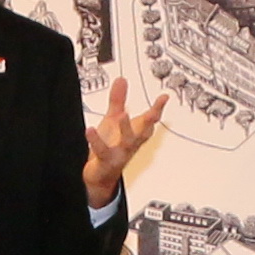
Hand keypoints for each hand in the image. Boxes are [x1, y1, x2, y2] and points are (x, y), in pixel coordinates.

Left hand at [82, 76, 168, 204]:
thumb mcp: (113, 119)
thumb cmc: (109, 146)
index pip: (149, 119)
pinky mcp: (106, 161)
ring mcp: (120, 153)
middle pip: (144, 132)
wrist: (100, 174)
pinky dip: (96, 141)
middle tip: (154, 111)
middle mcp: (130, 143)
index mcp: (135, 132)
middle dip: (150, 121)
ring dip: (126, 129)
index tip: (164, 97)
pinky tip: (90, 130)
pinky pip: (102, 151)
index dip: (158, 108)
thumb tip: (122, 80)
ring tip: (123, 115)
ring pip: (127, 142)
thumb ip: (118, 99)